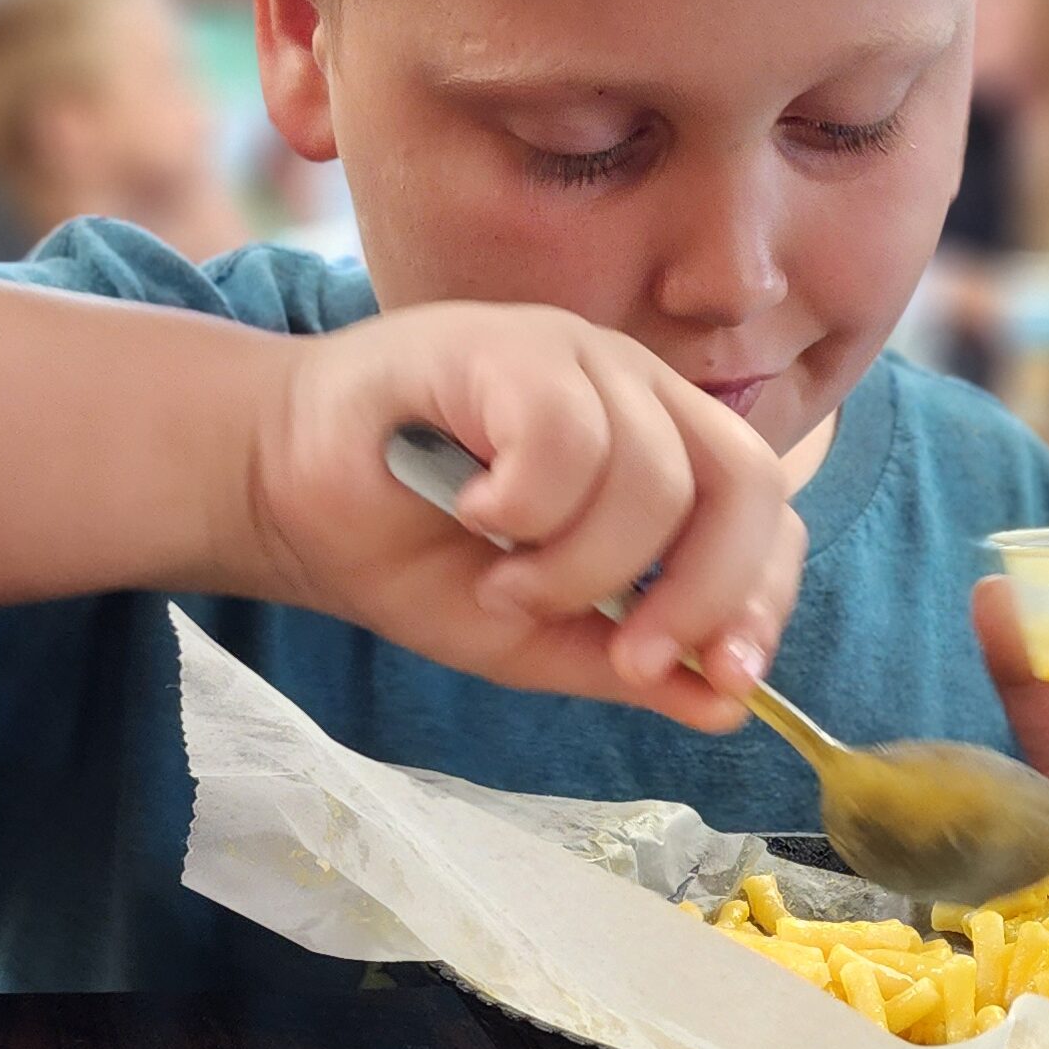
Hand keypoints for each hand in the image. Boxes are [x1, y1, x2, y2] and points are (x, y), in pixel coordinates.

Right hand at [258, 304, 804, 727]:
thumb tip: (728, 707)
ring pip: (650, 474)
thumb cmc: (409, 553)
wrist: (283, 497)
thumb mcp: (532, 637)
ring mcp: (574, 355)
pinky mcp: (504, 341)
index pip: (766, 512)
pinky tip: (474, 511)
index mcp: (660, 451)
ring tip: (503, 578)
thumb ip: (626, 664)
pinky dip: (525, 505)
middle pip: (744, 480)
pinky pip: (567, 434)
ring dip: (575, 566)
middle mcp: (635, 390)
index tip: (722, 676)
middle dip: (700, 592)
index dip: (761, 597)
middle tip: (628, 654)